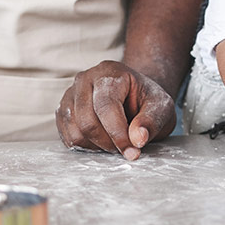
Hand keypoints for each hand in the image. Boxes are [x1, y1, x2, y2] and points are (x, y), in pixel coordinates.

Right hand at [55, 60, 175, 160]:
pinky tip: (102, 142)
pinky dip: (86, 146)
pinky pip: (67, 136)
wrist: (134, 97)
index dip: (118, 134)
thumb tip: (137, 139)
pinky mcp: (63, 111)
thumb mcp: (162, 107)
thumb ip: (152, 121)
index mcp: (110, 72)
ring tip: (115, 143)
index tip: (133, 152)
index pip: (106, 106)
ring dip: (97, 146)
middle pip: (86, 120)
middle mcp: (85, 79)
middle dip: (108, 143)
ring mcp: (70, 94)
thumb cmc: (146, 100)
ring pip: (75, 131)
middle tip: (126, 149)